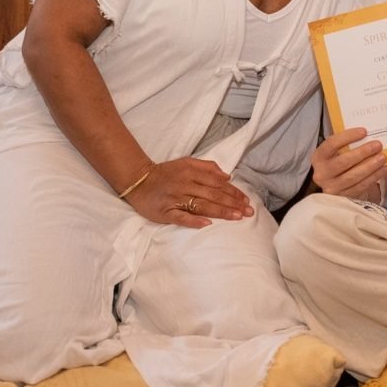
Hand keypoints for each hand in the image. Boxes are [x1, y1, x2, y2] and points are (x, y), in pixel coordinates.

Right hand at [127, 157, 254, 227]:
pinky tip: (207, 224)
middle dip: (232, 203)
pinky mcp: (165, 212)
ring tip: (236, 217)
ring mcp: (175, 199)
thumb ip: (207, 167)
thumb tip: (227, 176)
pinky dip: (194, 221)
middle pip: (212, 195)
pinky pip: (181, 217)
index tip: (246, 201)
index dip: (233, 192)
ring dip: (220, 211)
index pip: (217, 183)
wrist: (137, 180)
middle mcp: (185, 184)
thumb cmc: (165, 173)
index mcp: (191, 172)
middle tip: (248, 212)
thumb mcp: (186, 162)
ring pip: (201, 205)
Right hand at [312, 127, 385, 199]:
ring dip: (370, 166)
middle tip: (378, 145)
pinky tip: (383, 169)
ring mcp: (332, 187)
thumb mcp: (335, 151)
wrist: (332, 183)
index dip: (348, 137)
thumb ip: (346, 143)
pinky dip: (374, 177)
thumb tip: (368, 135)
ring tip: (383, 157)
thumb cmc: (336, 161)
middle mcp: (322, 173)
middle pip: (343, 162)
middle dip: (362, 153)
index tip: (364, 131)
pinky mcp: (343, 197)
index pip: (332, 144)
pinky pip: (360, 186)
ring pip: (353, 176)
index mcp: (318, 157)